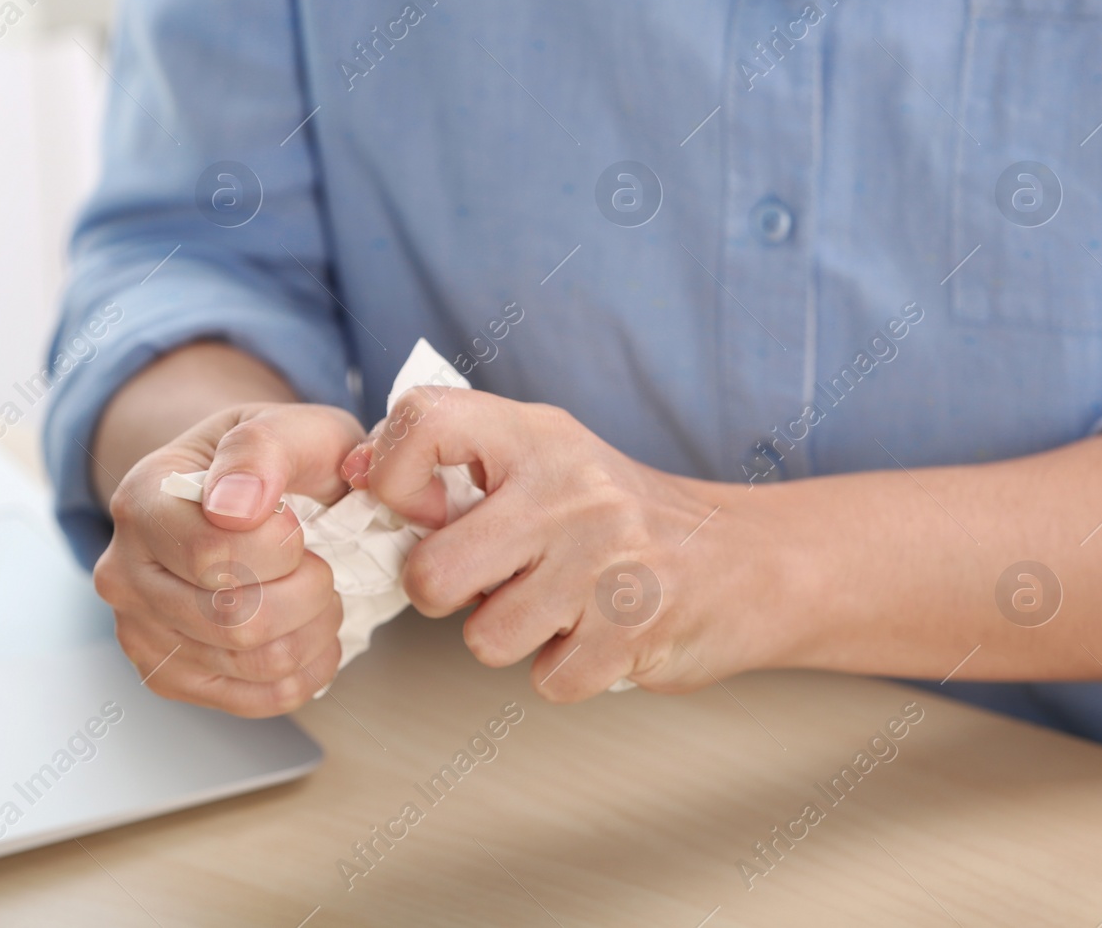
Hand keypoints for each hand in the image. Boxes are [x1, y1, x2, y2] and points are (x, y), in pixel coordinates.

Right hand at [93, 402, 364, 716]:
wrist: (244, 495)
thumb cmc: (271, 462)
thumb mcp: (283, 426)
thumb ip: (261, 450)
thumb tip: (236, 506)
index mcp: (142, 500)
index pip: (216, 553)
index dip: (285, 545)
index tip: (296, 522)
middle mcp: (123, 572)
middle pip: (238, 619)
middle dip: (309, 592)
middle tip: (320, 564)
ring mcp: (138, 631)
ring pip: (253, 662)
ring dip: (315, 632)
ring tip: (319, 596)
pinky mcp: (167, 675)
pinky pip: (256, 698)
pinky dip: (308, 670)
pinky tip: (310, 633)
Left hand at [340, 388, 784, 700]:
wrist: (746, 559)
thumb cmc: (620, 514)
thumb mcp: (544, 458)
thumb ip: (455, 462)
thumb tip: (355, 472)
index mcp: (535, 435)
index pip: (423, 421)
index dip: (391, 476)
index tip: (419, 510)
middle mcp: (569, 488)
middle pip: (433, 573)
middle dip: (445, 595)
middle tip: (486, 581)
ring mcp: (607, 559)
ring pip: (486, 639)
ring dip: (510, 637)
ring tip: (552, 604)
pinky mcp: (636, 627)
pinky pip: (547, 680)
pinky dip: (565, 670)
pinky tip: (593, 634)